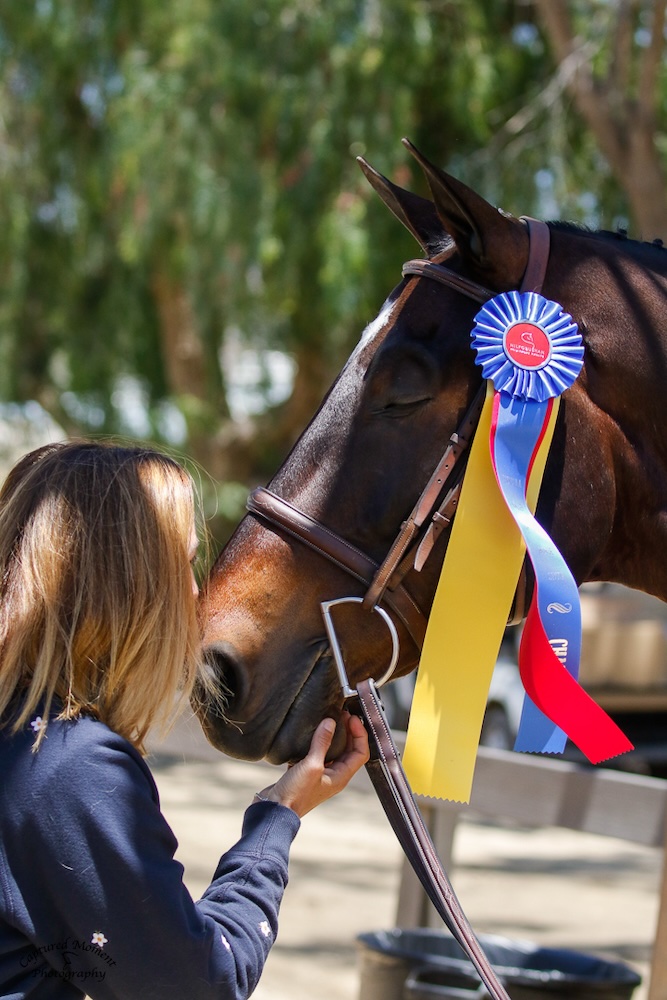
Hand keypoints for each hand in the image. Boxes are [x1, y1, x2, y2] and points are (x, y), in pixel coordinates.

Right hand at [255, 711, 369, 817]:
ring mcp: (319, 774)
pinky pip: (315, 753)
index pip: (360, 752)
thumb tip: (330, 722)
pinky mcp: (305, 772)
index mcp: (341, 776)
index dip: (359, 734)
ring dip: (331, 735)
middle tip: (341, 714)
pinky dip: (315, 742)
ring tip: (327, 719)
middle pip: (348, 750)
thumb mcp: (311, 765)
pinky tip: (309, 732)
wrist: (274, 810)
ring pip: (332, 751)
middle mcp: (333, 775)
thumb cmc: (296, 794)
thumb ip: (322, 743)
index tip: (351, 718)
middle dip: (347, 731)